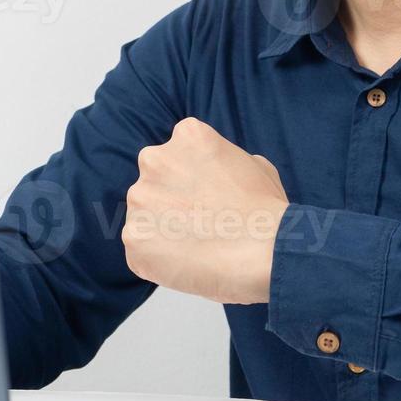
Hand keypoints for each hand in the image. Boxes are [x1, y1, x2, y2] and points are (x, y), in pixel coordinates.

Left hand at [121, 117, 289, 304]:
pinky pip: (141, 250)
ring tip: (197, 247)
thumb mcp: (257, 165)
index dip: (191, 180)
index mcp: (186, 136)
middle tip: (199, 225)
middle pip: (154, 183)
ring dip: (163, 231)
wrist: (264, 251)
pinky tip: (188, 263)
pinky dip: (158, 261)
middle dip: (170, 202)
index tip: (207, 199)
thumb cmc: (267, 211)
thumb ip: (227, 162)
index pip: (177, 154)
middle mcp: (155, 160)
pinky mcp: (133, 236)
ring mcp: (140, 198)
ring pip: (144, 217)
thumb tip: (220, 171)